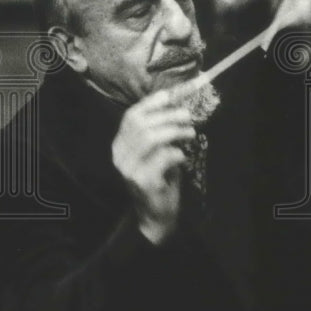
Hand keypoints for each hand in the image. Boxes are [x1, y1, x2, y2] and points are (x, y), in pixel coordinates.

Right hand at [112, 90, 194, 243]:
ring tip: (190, 134)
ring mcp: (129, 169)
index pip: (131, 117)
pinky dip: (177, 153)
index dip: (150, 104)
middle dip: (168, 116)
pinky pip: (162, 157)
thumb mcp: (156, 152)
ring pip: (151, 138)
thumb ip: (159, 132)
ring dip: (175, 132)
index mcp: (120, 146)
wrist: (156, 214)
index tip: (169, 96)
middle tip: (188, 117)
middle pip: (142, 125)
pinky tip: (182, 158)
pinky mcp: (143, 181)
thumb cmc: (160, 178)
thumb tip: (177, 106)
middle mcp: (119, 156)